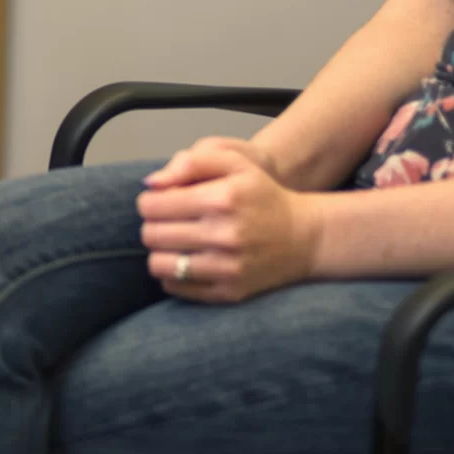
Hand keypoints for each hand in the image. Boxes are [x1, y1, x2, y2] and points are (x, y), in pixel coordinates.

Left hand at [136, 142, 318, 303]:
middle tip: (166, 222)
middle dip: (152, 225)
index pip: (153, 205)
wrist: (304, 237)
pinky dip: (172, 275)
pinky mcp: (230, 291)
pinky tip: (185, 261)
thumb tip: (151, 183)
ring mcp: (227, 268)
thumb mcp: (235, 162)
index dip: (149, 201)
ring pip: (159, 264)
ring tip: (173, 242)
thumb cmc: (263, 195)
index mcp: (221, 199)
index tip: (160, 201)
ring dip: (158, 252)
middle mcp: (224, 235)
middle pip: (151, 235)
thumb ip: (191, 162)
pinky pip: (177, 288)